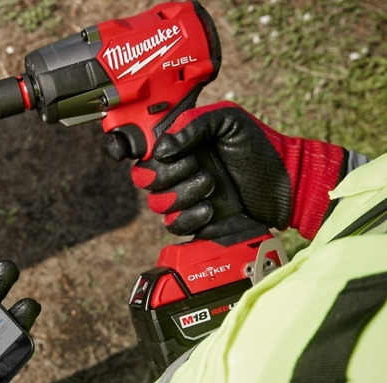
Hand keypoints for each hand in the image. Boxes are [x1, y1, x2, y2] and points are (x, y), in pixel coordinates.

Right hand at [119, 102, 347, 238]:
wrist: (287, 185)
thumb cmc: (261, 148)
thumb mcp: (229, 121)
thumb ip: (193, 125)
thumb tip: (162, 148)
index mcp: (179, 144)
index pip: (139, 148)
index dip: (130, 149)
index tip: (145, 152)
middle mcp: (177, 169)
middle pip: (142, 178)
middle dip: (166, 173)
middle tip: (196, 165)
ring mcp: (184, 196)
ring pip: (157, 203)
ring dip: (182, 194)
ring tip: (211, 186)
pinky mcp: (195, 221)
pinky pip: (173, 225)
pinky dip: (189, 217)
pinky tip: (211, 208)